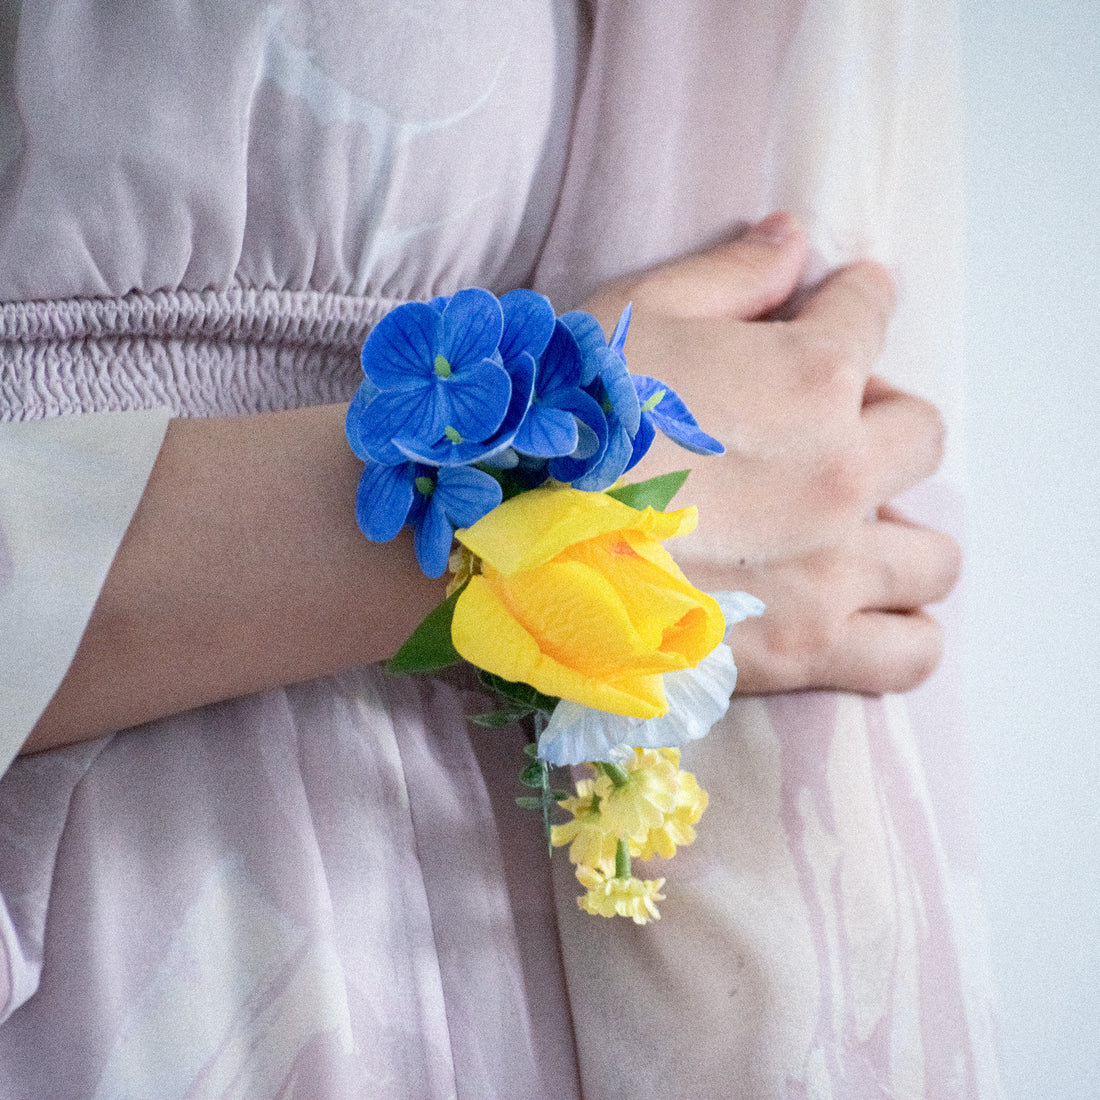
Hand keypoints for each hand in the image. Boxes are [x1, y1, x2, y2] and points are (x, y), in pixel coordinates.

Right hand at [581, 213, 960, 693]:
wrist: (495, 545)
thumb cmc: (552, 420)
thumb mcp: (631, 316)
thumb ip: (728, 275)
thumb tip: (793, 237)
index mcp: (807, 376)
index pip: (872, 312)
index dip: (850, 303)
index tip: (832, 309)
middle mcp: (840, 473)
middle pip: (918, 434)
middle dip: (877, 418)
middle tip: (816, 430)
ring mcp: (830, 571)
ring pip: (932, 554)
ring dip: (898, 533)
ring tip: (842, 531)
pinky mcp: (805, 651)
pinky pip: (909, 653)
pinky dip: (899, 630)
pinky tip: (856, 608)